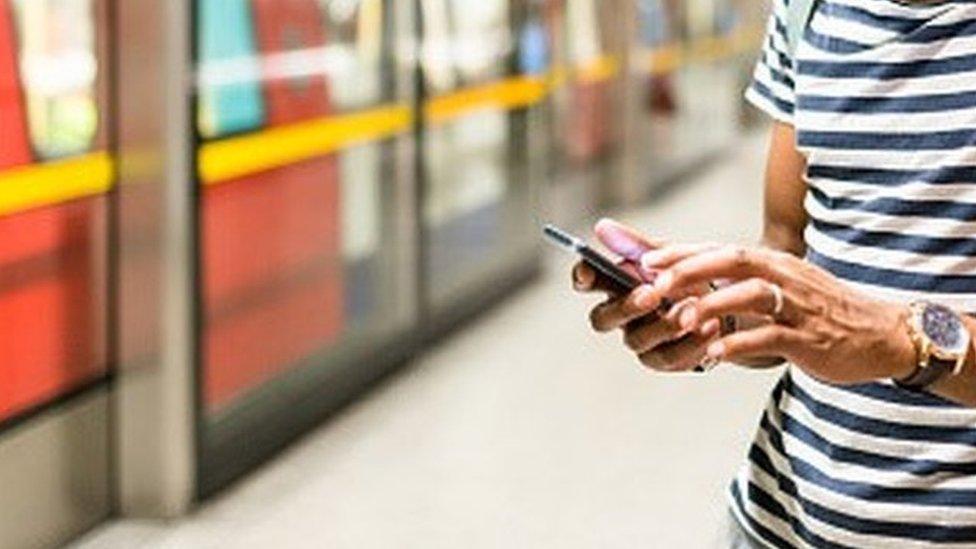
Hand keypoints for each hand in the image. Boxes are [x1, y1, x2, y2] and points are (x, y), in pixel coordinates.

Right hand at [572, 219, 718, 371]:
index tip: (587, 271)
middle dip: (626, 307)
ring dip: (664, 324)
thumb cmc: (693, 274)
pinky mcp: (665, 359)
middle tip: (651, 294)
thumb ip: (637, 245)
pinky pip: (669, 357)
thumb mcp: (671, 254)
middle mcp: (622, 314)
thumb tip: (601, 226)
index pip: (588, 281)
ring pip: (637, 340)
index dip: (582, 277)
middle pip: (603, 319)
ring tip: (691, 310)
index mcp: (618, 283)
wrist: (733, 301)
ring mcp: (641, 340)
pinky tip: (709, 326)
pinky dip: (690, 342)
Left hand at [643, 244, 915, 384]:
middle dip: (690, 270)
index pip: (721, 249)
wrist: (882, 334)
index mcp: (774, 262)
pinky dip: (740, 344)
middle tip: (654, 285)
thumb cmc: (820, 312)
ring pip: (750, 296)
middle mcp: (784, 276)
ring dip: (711, 306)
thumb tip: (690, 282)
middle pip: (733, 261)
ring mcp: (798, 306)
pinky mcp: (809, 338)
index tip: (646, 259)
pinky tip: (714, 355)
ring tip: (678, 320)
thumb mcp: (783, 286)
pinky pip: (770, 338)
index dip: (683, 253)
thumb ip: (741, 281)